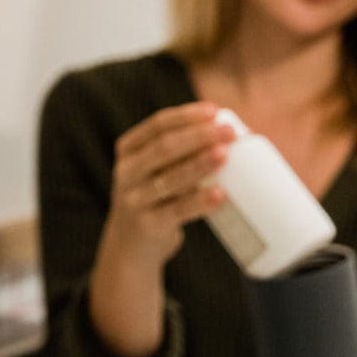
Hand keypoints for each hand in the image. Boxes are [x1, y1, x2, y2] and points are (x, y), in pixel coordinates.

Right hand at [103, 101, 234, 268]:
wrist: (130, 246)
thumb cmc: (155, 199)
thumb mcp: (154, 171)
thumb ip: (179, 153)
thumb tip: (231, 134)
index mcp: (128, 151)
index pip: (157, 125)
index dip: (186, 116)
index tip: (215, 111)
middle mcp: (126, 173)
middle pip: (163, 148)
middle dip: (198, 137)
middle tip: (229, 132)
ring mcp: (134, 200)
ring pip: (169, 179)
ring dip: (199, 165)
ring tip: (224, 155)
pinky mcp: (147, 225)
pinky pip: (176, 211)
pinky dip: (199, 202)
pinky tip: (220, 195)